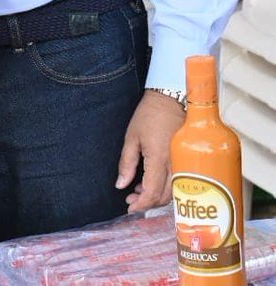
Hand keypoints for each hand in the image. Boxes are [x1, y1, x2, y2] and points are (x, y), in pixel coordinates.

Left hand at [116, 90, 185, 211]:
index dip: (141, 204)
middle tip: (130, 199)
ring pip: (173, 192)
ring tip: (137, 190)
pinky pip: (179, 183)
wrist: (171, 100)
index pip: (152, 191)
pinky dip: (165, 188)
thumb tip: (121, 186)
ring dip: (156, 197)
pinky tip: (151, 183)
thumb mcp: (131, 137)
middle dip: (147, 203)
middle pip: (164, 196)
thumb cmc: (149, 115)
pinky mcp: (189, 161)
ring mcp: (185, 163)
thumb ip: (126, 163)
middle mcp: (175, 164)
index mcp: (159, 158)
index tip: (129, 208)